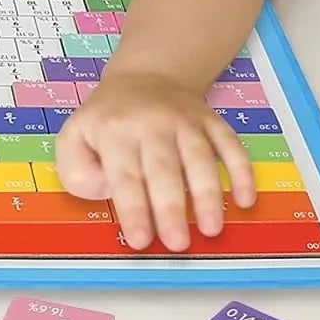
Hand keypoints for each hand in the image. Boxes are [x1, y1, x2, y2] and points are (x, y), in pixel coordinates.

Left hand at [55, 71, 256, 251]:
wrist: (145, 76)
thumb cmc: (108, 118)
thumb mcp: (75, 135)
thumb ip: (76, 168)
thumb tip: (101, 190)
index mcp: (115, 129)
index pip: (124, 174)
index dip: (133, 209)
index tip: (140, 240)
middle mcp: (152, 123)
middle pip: (163, 168)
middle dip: (170, 207)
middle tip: (177, 243)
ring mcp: (185, 120)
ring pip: (199, 157)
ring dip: (208, 194)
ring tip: (211, 229)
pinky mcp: (211, 120)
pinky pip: (230, 144)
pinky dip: (241, 171)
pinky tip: (244, 200)